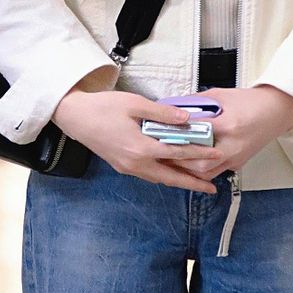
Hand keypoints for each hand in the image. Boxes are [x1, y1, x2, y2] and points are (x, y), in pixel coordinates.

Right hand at [53, 87, 216, 192]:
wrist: (75, 117)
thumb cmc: (103, 107)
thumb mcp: (135, 104)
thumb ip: (163, 113)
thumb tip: (187, 118)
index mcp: (141, 148)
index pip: (178, 153)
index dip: (200, 154)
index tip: (217, 155)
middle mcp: (136, 163)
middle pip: (171, 177)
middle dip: (193, 184)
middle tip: (211, 189)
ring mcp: (128, 168)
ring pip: (159, 179)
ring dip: (178, 181)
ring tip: (196, 182)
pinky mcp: (122, 166)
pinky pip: (149, 175)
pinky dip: (164, 176)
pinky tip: (171, 172)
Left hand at [158, 84, 292, 181]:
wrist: (277, 111)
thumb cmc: (252, 101)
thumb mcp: (221, 95)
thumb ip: (197, 102)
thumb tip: (174, 106)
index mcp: (229, 125)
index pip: (195, 132)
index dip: (176, 132)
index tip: (160, 131)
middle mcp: (232, 146)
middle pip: (198, 161)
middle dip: (177, 159)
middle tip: (159, 153)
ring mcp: (236, 157)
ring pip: (205, 172)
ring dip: (185, 169)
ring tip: (169, 161)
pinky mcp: (237, 163)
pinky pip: (214, 172)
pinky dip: (198, 171)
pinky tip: (186, 166)